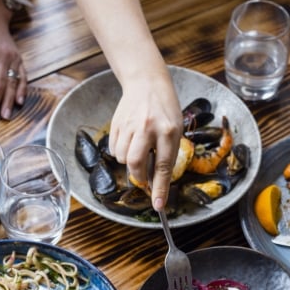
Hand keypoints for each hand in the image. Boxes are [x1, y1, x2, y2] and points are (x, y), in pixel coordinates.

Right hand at [108, 68, 181, 210]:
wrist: (147, 82)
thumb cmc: (165, 110)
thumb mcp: (175, 129)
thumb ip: (166, 153)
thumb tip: (155, 181)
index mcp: (169, 130)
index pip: (164, 166)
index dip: (160, 188)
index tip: (158, 206)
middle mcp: (148, 128)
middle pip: (136, 163)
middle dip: (139, 177)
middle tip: (143, 178)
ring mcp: (130, 124)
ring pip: (123, 158)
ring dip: (130, 162)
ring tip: (139, 149)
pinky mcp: (117, 123)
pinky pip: (115, 149)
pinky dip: (121, 152)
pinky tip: (130, 140)